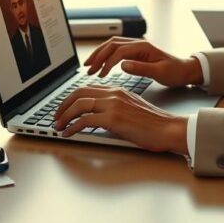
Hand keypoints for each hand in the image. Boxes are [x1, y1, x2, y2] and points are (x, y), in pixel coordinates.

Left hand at [53, 85, 188, 153]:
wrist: (168, 129)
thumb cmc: (153, 123)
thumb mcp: (131, 109)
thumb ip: (115, 108)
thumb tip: (97, 118)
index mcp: (117, 90)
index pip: (87, 89)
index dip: (71, 98)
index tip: (64, 108)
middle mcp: (113, 94)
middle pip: (78, 93)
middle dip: (62, 105)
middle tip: (56, 117)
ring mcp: (112, 105)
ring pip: (79, 105)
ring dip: (64, 116)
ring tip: (59, 127)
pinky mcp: (113, 118)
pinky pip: (85, 120)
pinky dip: (73, 127)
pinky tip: (69, 134)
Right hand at [83, 37, 202, 86]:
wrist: (185, 70)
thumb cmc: (175, 72)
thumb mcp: (160, 73)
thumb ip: (141, 68)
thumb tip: (122, 65)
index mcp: (143, 47)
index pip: (119, 52)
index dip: (107, 62)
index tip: (100, 74)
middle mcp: (138, 43)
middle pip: (111, 45)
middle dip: (98, 56)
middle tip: (88, 69)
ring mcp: (136, 46)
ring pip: (112, 45)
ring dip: (99, 54)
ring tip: (89, 66)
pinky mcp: (135, 51)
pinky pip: (116, 49)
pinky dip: (105, 55)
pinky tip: (100, 64)